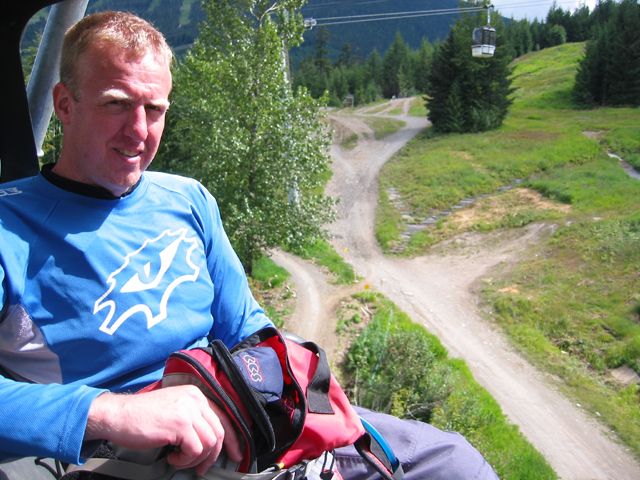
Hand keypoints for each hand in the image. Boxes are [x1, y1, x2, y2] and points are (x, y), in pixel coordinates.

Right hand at [86, 385, 242, 475]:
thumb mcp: (174, 409)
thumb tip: (210, 441)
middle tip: (202, 468)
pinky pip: (195, 450)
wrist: (118, 415)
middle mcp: (195, 399)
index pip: (223, 417)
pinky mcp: (180, 425)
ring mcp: (188, 411)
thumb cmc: (141, 416)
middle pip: (219, 432)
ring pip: (209, 443)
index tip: (235, 453)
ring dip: (196, 459)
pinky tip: (172, 458)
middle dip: (214, 455)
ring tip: (180, 460)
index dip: (232, 439)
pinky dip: (185, 460)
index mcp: (195, 395)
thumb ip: (193, 418)